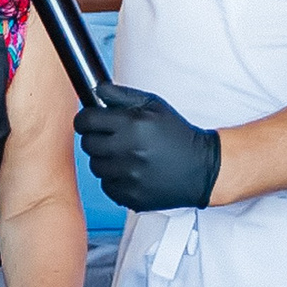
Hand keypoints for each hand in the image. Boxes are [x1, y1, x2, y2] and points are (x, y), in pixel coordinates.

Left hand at [75, 84, 221, 211]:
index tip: (87, 121)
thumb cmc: (177, 135)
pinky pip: (107, 186)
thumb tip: (97, 90)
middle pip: (88, 144)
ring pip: (96, 166)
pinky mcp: (131, 196)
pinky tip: (132, 171)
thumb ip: (122, 95)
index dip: (84, 119)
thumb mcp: (154, 106)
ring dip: (105, 160)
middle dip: (96, 139)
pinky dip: (115, 179)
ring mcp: (129, 177)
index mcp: (133, 125)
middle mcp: (129, 152)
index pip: (87, 121)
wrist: (201, 168)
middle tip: (111, 138)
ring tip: (126, 155)